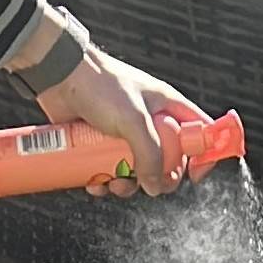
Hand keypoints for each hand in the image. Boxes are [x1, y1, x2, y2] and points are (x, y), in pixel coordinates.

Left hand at [17, 30, 208, 198]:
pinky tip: (94, 181)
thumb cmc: (100, 86)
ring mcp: (124, 134)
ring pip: (137, 171)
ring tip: (113, 183)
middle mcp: (150, 121)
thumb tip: (155, 186)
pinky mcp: (99, 143)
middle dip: (159, 178)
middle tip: (149, 184)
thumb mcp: (134, 120)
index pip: (200, 131)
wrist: (58, 76)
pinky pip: (109, 170)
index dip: (205, 154)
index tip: (196, 177)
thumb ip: (150, 154)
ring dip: (127, 185)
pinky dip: (103, 182)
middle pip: (169, 161)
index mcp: (167, 107)